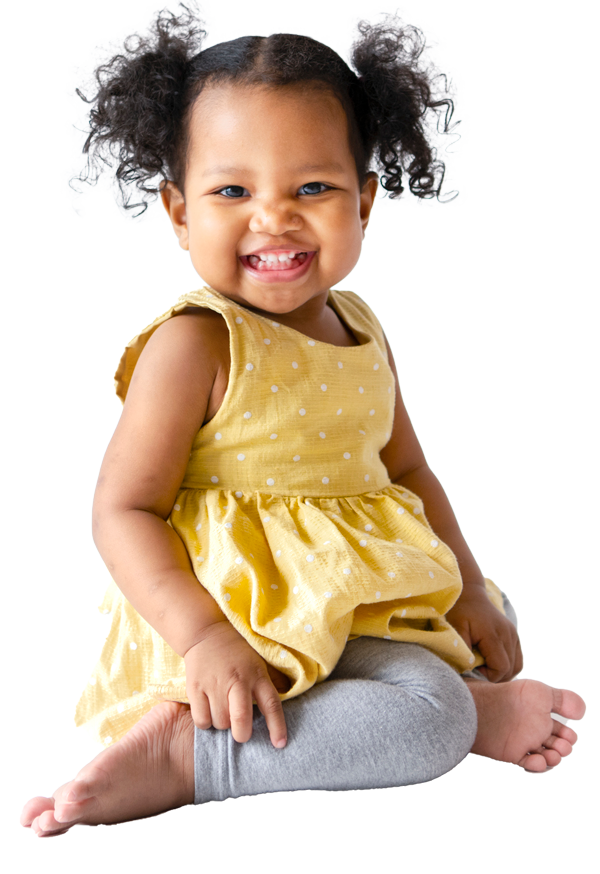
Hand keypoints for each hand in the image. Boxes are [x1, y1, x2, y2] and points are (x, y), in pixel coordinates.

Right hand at [183, 619, 288, 746]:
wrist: (206, 632)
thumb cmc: (236, 653)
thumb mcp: (258, 663)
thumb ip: (266, 685)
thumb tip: (278, 711)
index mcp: (257, 675)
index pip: (272, 704)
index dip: (277, 727)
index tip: (280, 744)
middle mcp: (237, 680)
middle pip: (241, 719)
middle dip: (242, 734)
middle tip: (241, 732)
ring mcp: (215, 683)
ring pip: (220, 723)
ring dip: (223, 724)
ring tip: (223, 711)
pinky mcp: (195, 687)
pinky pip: (201, 720)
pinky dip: (205, 722)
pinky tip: (208, 711)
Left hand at [446, 586, 522, 681]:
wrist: (470, 594)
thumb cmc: (461, 611)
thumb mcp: (456, 628)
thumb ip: (463, 649)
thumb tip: (470, 667)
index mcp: (494, 635)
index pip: (501, 667)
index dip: (489, 675)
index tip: (475, 668)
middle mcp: (508, 635)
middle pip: (510, 669)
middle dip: (495, 676)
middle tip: (479, 669)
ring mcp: (513, 634)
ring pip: (516, 666)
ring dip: (503, 672)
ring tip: (486, 667)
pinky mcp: (514, 635)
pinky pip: (517, 658)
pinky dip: (508, 665)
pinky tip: (493, 662)